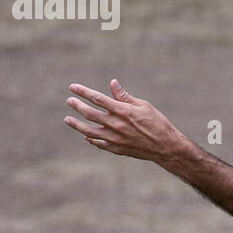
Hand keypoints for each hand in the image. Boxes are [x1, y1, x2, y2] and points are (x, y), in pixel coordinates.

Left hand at [64, 79, 186, 162]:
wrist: (165, 146)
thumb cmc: (157, 122)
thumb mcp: (143, 105)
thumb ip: (124, 96)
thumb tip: (112, 83)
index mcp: (122, 111)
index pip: (98, 98)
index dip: (83, 92)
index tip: (73, 87)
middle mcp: (116, 125)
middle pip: (90, 114)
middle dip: (77, 106)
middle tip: (69, 101)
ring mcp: (114, 138)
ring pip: (89, 131)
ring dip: (77, 125)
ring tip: (68, 119)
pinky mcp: (116, 149)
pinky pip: (98, 143)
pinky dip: (90, 139)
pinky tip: (85, 136)